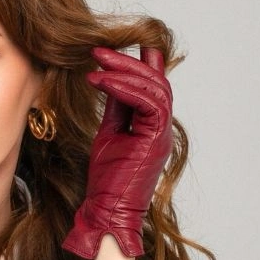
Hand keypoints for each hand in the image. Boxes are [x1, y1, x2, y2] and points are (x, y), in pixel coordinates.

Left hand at [61, 45, 173, 259]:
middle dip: (127, 62)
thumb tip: (112, 79)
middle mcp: (162, 128)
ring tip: (97, 61)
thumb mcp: (109, 134)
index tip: (115, 47)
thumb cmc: (106, 180)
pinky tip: (102, 81)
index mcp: (153, 127)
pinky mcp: (156, 140)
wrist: (107, 211)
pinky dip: (125, 88)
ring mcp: (162, 134)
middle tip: (98, 49)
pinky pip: (147, 103)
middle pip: (155, 82)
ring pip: (154, 89)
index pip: (151, 87)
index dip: (139, 63)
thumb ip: (116, 108)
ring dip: (124, 71)